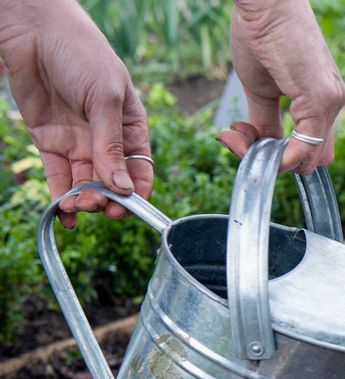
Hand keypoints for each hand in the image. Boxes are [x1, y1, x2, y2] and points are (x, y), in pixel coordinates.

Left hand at [0, 0, 152, 227]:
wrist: (36, 32)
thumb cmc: (82, 55)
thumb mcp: (104, 99)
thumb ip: (111, 145)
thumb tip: (122, 188)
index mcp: (131, 127)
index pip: (140, 169)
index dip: (136, 192)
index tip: (126, 208)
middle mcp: (106, 139)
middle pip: (111, 181)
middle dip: (106, 198)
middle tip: (95, 204)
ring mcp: (78, 141)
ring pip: (84, 183)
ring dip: (83, 200)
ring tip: (76, 207)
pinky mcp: (49, 142)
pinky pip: (57, 176)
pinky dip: (60, 195)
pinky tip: (62, 212)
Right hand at [217, 0, 344, 173]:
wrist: (262, 2)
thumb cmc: (261, 35)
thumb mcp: (262, 88)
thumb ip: (266, 121)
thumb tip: (261, 149)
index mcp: (322, 100)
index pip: (309, 148)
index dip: (278, 155)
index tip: (239, 135)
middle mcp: (334, 103)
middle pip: (312, 160)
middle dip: (275, 162)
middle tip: (239, 138)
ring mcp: (331, 102)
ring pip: (309, 160)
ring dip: (270, 159)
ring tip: (237, 133)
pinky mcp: (322, 100)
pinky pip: (305, 149)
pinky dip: (279, 157)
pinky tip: (249, 139)